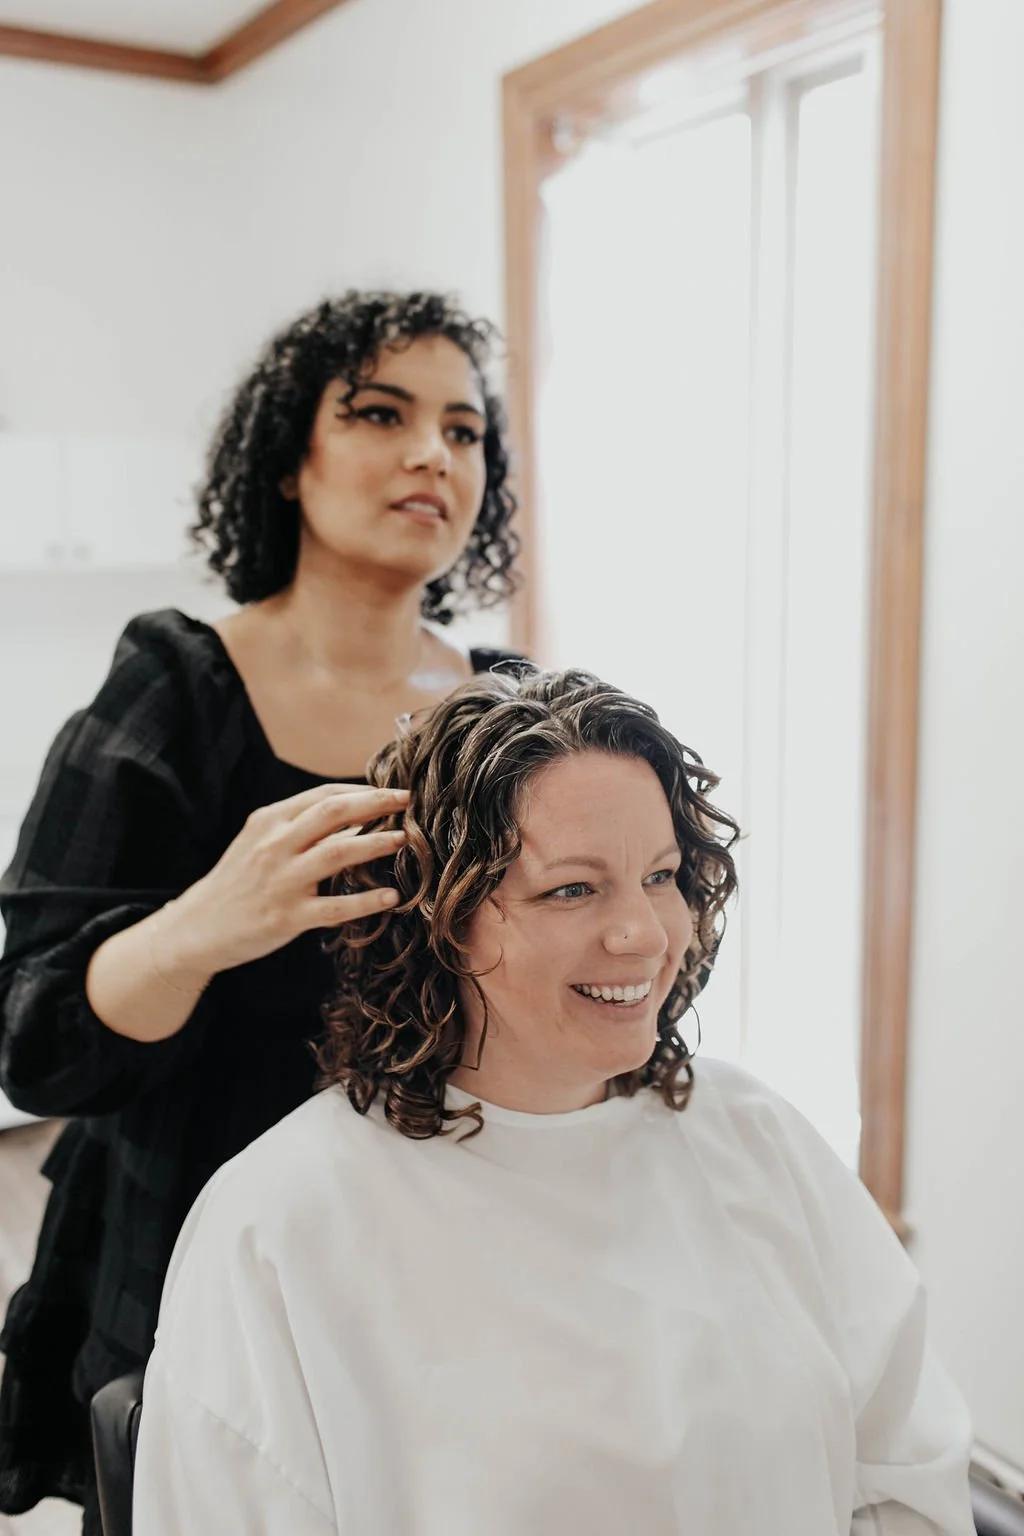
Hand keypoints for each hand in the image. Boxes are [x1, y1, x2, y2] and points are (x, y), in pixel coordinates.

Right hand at [157, 783, 408, 979]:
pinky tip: (391, 897)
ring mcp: (281, 880)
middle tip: (408, 800)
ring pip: (338, 852)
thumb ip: (298, 826)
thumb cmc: (238, 881)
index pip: (323, 796)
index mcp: (269, 821)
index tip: (392, 792)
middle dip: (376, 802)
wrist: (197, 927)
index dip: (362, 791)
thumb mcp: (259, 842)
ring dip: (376, 843)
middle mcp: (275, 845)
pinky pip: (336, 907)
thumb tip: (355, 815)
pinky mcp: (287, 916)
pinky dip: (367, 901)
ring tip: (404, 840)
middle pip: (333, 812)